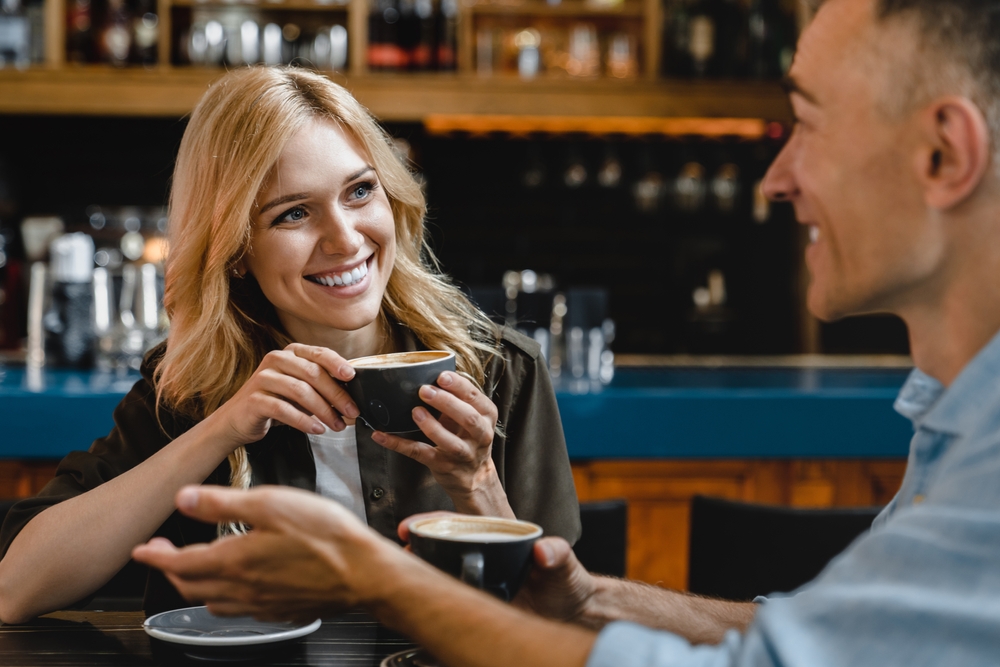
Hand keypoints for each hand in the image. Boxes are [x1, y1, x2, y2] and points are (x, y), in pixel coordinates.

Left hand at [132, 485, 394, 622]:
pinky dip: (226, 597)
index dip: (155, 555)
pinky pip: (241, 609)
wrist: (364, 573)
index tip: (141, 549)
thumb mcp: (271, 504)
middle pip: (191, 586)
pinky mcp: (281, 611)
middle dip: (171, 570)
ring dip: (196, 585)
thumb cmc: (326, 537)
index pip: (179, 562)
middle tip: (164, 554)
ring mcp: (261, 604)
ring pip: (213, 601)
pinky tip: (238, 585)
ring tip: (196, 569)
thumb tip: (185, 497)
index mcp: (234, 560)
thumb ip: (224, 503)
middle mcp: (242, 589)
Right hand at [211, 343, 359, 448]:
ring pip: (300, 391)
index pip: (319, 353)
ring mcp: (263, 378)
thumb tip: (352, 396)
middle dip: (336, 394)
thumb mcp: (300, 390)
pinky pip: (284, 409)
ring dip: (323, 410)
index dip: (337, 364)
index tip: (352, 377)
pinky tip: (316, 429)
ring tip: (336, 425)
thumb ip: (322, 386)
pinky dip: (304, 421)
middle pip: (313, 373)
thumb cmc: (275, 402)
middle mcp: (276, 359)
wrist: (237, 420)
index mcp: (291, 353)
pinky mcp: (254, 399)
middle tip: (352, 411)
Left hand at [371, 371, 510, 515]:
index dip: (460, 386)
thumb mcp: (471, 415)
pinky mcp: (443, 466)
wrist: (474, 476)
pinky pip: (420, 454)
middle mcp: (480, 435)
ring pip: (450, 441)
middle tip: (425, 390)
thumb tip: (427, 372)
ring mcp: (462, 453)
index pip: (475, 398)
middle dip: (447, 402)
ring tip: (415, 412)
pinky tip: (381, 436)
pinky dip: (398, 444)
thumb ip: (457, 397)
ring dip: (431, 426)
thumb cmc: (468, 436)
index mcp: (486, 416)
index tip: (442, 375)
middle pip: (468, 418)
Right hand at [398, 514, 595, 624]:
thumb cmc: (568, 584)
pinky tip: (421, 604)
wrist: (574, 614)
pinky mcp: (478, 606)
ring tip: (403, 576)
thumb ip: (557, 554)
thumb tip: (544, 552)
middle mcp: (485, 558)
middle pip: (442, 548)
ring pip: (442, 573)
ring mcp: (480, 581)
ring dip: (421, 572)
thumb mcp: (564, 564)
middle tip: (400, 551)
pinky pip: (450, 600)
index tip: (412, 526)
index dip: (433, 524)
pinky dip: (434, 600)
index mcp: (499, 540)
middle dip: (417, 547)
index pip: (459, 526)